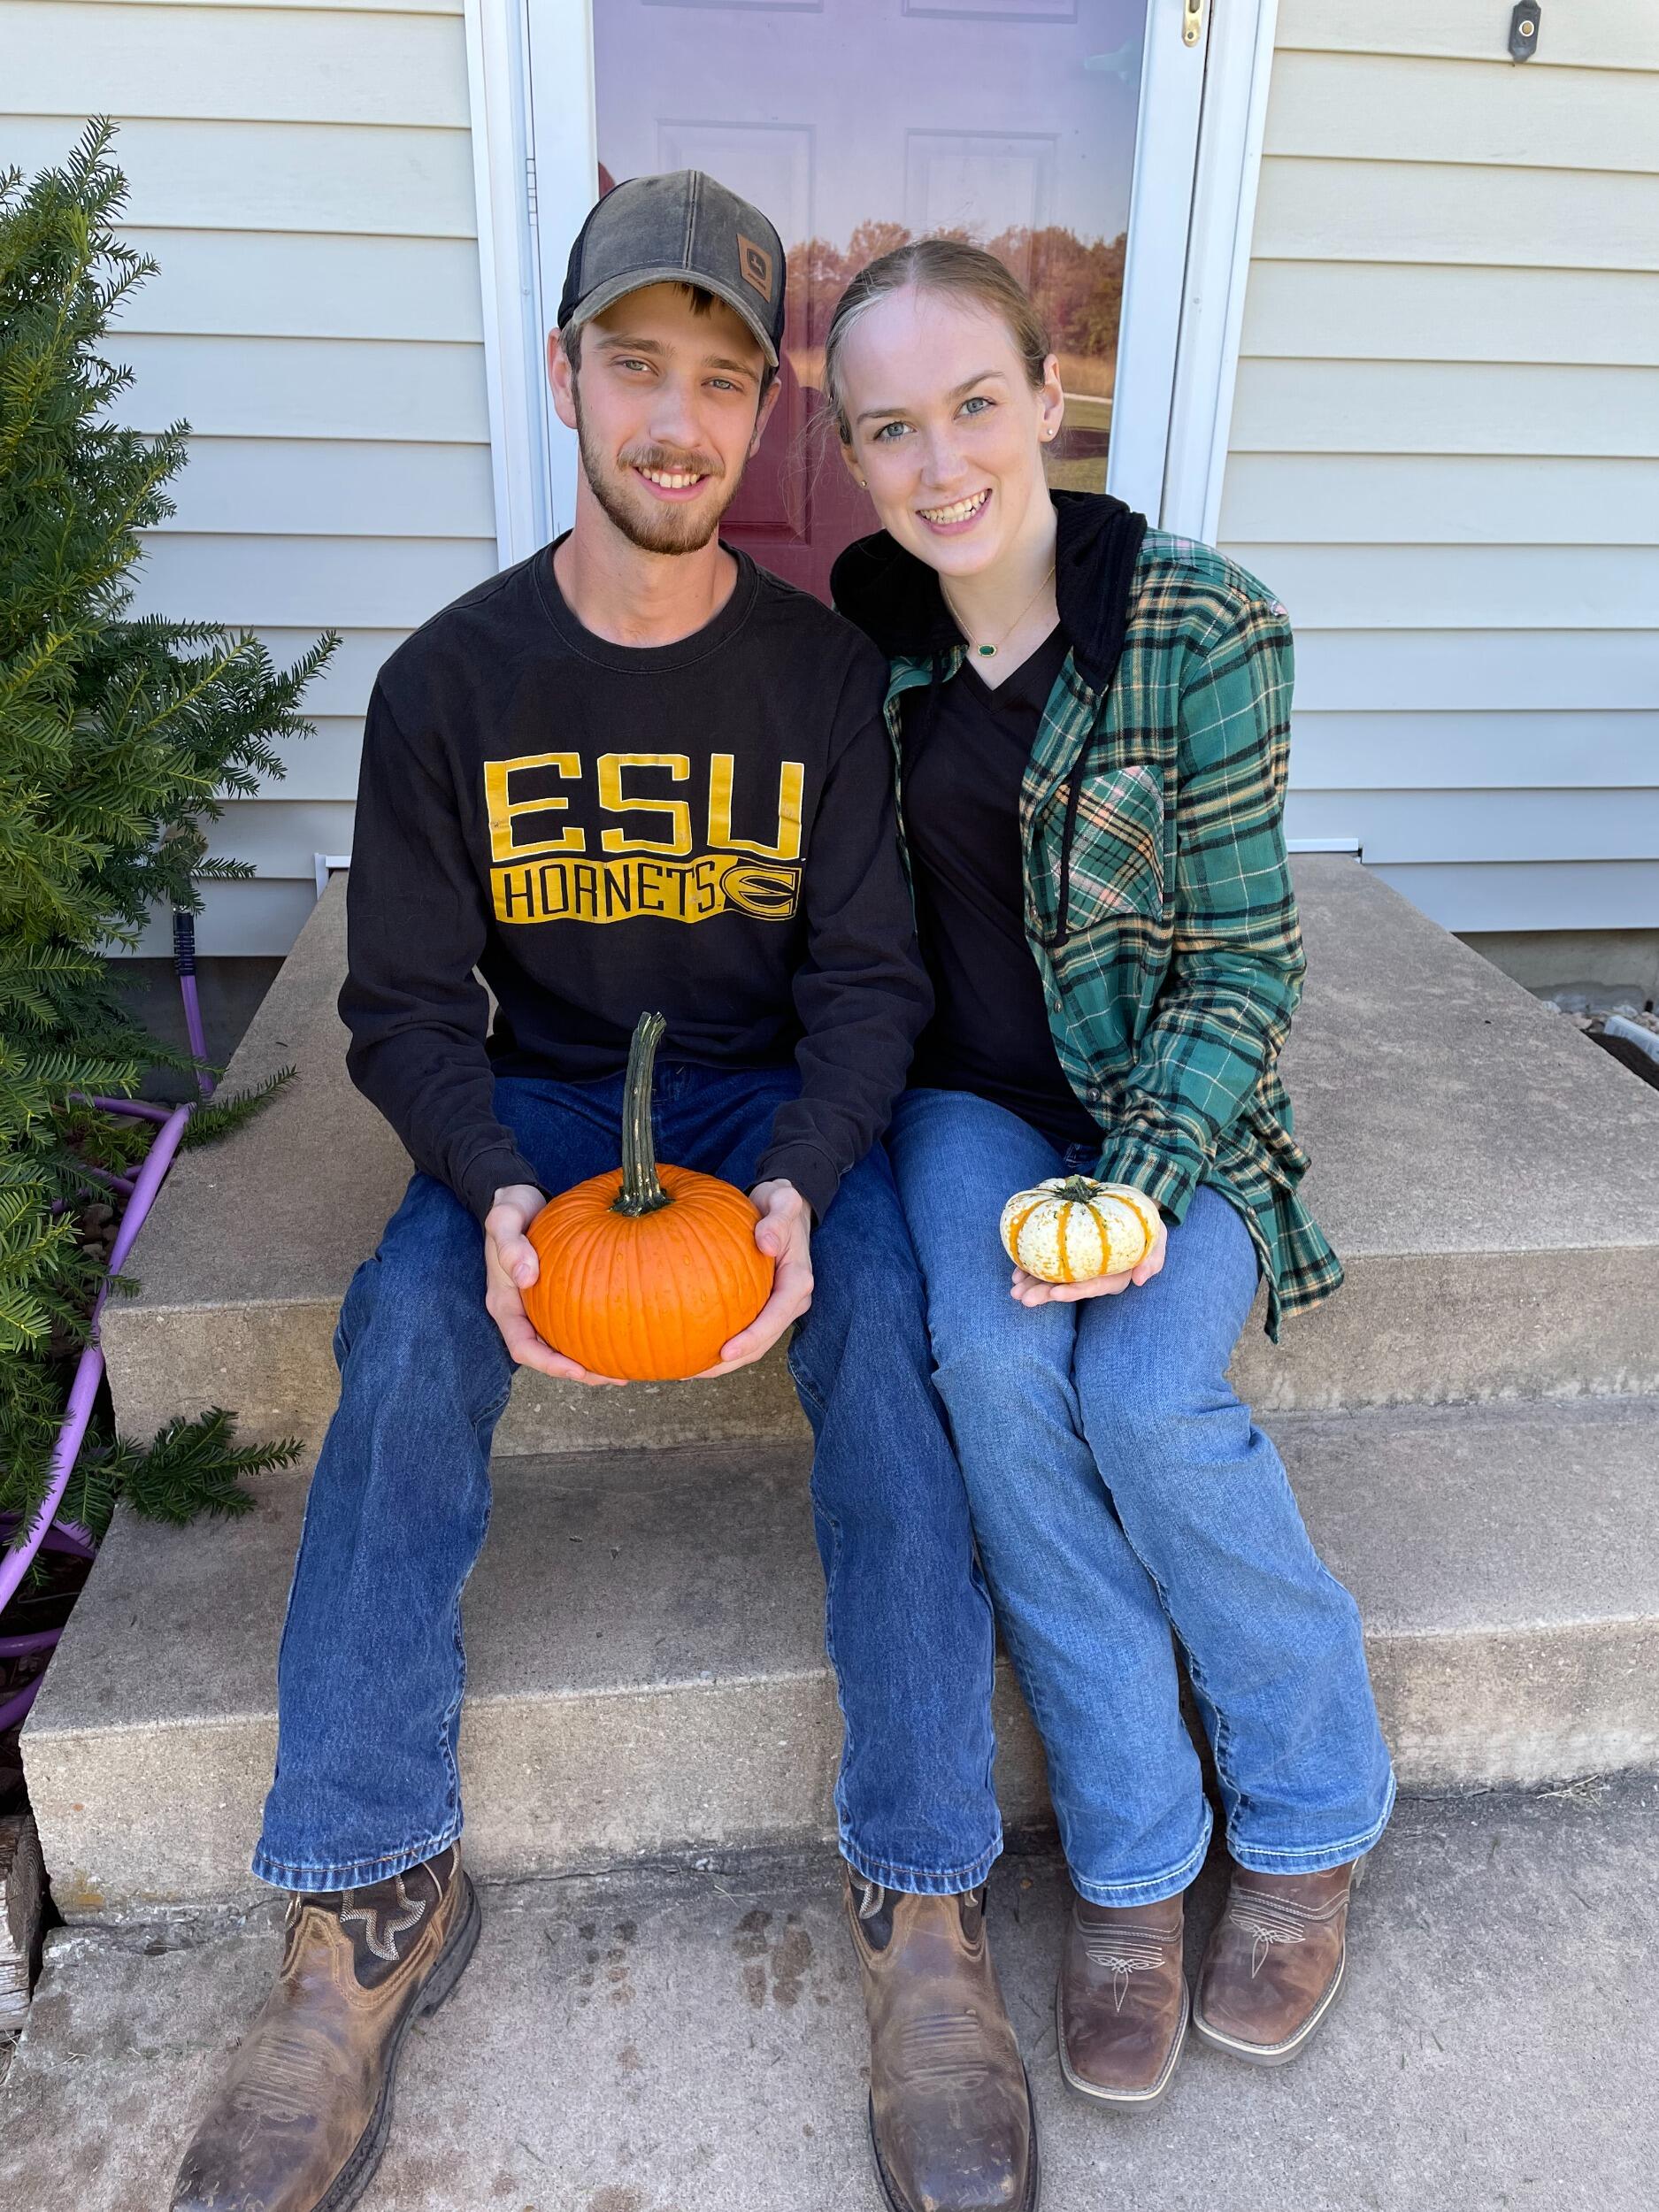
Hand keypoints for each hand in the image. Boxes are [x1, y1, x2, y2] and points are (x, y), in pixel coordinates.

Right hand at [483, 1183, 625, 1385]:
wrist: (522, 1198)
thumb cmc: (511, 1209)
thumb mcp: (504, 1219)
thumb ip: (510, 1245)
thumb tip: (526, 1276)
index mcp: (505, 1304)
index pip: (522, 1347)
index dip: (549, 1364)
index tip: (577, 1369)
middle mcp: (522, 1312)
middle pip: (548, 1355)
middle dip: (580, 1371)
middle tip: (616, 1376)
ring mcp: (540, 1307)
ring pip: (565, 1344)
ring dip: (592, 1360)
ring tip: (627, 1368)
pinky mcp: (559, 1297)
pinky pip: (577, 1323)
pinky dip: (597, 1334)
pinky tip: (624, 1334)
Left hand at [693, 1177, 813, 1376]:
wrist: (784, 1207)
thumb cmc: (781, 1205)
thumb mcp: (784, 1202)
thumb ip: (777, 1219)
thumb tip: (765, 1243)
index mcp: (798, 1280)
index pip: (776, 1317)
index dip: (753, 1338)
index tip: (726, 1352)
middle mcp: (790, 1300)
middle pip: (764, 1341)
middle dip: (734, 1361)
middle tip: (698, 1371)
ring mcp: (777, 1306)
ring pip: (754, 1343)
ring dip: (726, 1361)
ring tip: (690, 1370)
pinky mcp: (763, 1305)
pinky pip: (744, 1328)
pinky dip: (721, 1342)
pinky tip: (692, 1347)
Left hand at [1011, 1210, 1167, 1307]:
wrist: (1133, 1209)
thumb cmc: (1146, 1226)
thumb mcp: (1157, 1238)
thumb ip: (1153, 1259)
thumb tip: (1141, 1280)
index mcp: (1115, 1276)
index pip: (1094, 1287)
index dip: (1075, 1292)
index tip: (1055, 1293)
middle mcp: (1095, 1276)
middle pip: (1069, 1288)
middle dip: (1045, 1294)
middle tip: (1023, 1298)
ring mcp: (1081, 1268)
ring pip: (1055, 1279)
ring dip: (1034, 1285)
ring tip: (1014, 1289)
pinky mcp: (1070, 1257)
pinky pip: (1050, 1265)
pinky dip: (1033, 1268)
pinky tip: (1017, 1273)